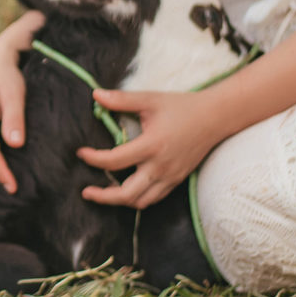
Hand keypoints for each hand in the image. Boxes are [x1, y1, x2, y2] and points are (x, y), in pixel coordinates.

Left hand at [78, 88, 224, 208]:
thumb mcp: (150, 99)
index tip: (80, 153)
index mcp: (152, 146)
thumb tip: (95, 95)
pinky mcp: (177, 181)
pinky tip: (126, 190)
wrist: (214, 118)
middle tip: (86, 192)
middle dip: (103, 197)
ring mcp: (170, 177)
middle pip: (127, 194)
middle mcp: (160, 167)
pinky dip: (137, 198)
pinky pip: (154, 198)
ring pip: (141, 201)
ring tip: (103, 194)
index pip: (115, 161)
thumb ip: (122, 100)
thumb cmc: (181, 107)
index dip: (94, 159)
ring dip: (119, 201)